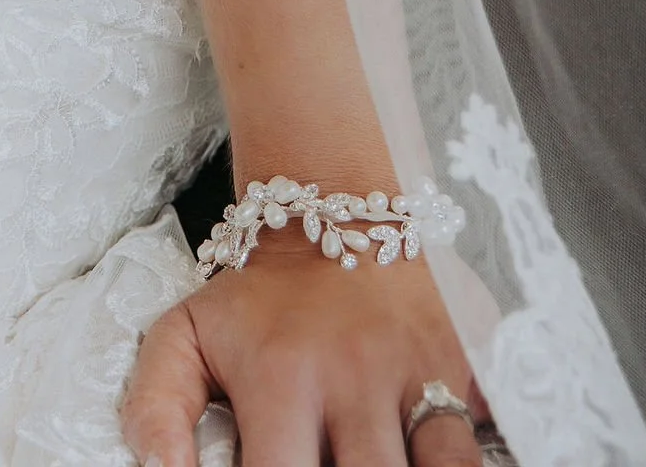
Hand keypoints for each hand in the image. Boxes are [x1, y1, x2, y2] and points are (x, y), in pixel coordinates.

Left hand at [123, 231, 489, 465]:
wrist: (331, 204)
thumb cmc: (257, 296)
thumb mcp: (185, 335)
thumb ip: (155, 410)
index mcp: (282, 380)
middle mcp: (356, 379)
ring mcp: (421, 371)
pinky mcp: (470, 362)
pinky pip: (490, 436)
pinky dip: (470, 457)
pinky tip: (442, 457)